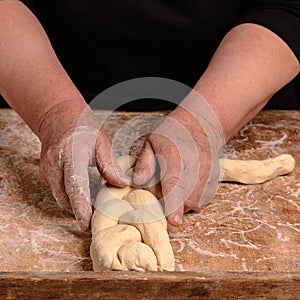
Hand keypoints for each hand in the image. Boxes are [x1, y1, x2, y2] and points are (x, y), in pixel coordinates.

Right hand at [38, 99, 128, 229]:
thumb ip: (109, 164)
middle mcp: (54, 164)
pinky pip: (58, 191)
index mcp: (71, 154)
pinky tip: (85, 197)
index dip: (81, 206)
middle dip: (80, 212)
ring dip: (76, 207)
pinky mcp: (45, 172)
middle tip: (99, 221)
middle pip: (66, 197)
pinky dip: (71, 198)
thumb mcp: (101, 139)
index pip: (75, 185)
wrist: (56, 114)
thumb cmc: (81, 124)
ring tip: (95, 210)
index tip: (87, 223)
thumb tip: (122, 184)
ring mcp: (46, 169)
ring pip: (60, 198)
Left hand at [133, 93, 223, 225]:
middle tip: (163, 199)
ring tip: (175, 189)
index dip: (174, 202)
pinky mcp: (215, 178)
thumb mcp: (151, 142)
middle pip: (188, 197)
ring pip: (197, 201)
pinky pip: (204, 199)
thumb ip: (144, 163)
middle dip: (174, 207)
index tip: (174, 221)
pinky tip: (186, 187)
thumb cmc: (172, 134)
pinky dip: (193, 199)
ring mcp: (208, 172)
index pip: (176, 181)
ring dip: (183, 204)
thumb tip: (138, 182)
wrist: (201, 125)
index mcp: (176, 154)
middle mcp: (196, 164)